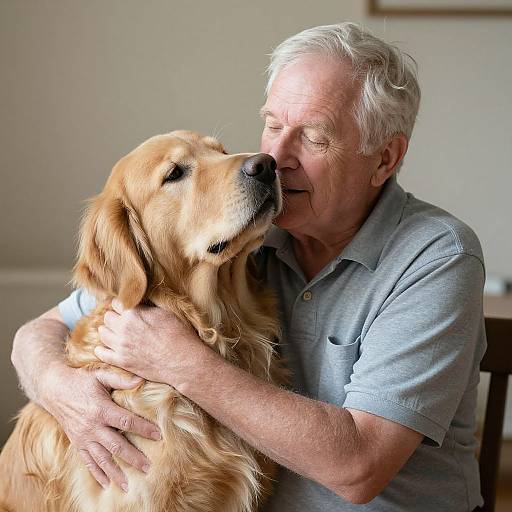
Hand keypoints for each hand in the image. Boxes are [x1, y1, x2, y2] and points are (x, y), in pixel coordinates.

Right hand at [42, 364, 160, 491]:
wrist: (54, 389)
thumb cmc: (81, 380)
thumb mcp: (100, 374)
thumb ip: (120, 379)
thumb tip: (141, 380)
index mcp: (101, 409)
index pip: (126, 422)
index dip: (143, 429)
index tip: (158, 435)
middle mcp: (92, 427)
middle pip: (116, 445)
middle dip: (133, 457)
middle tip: (148, 467)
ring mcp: (84, 437)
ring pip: (102, 458)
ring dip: (115, 472)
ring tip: (128, 485)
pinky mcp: (77, 443)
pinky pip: (87, 461)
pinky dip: (96, 473)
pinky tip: (106, 484)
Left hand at [94, 300, 206, 387]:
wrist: (183, 360)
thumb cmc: (179, 334)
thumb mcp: (165, 312)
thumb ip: (147, 306)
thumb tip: (139, 301)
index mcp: (134, 313)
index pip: (116, 303)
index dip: (123, 305)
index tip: (128, 308)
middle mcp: (124, 328)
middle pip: (107, 317)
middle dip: (115, 317)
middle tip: (124, 321)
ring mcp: (121, 346)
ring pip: (103, 333)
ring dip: (109, 331)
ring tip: (118, 333)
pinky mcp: (122, 361)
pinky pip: (101, 353)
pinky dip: (103, 349)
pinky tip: (109, 347)